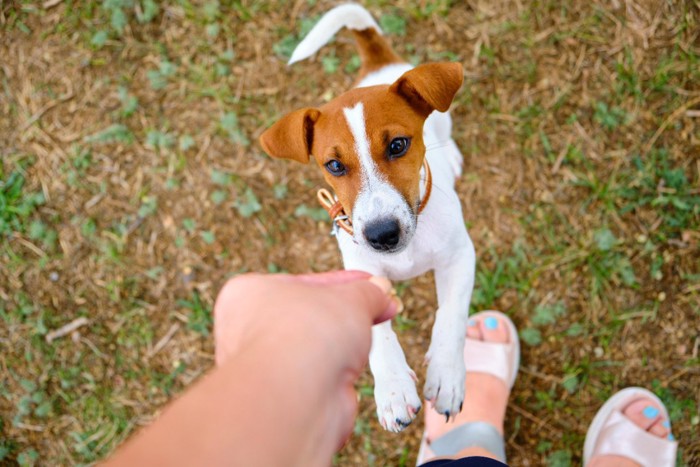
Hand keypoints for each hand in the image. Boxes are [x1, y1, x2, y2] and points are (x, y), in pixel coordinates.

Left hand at [213, 271, 397, 463]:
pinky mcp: (284, 399)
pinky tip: (346, 373)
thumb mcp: (349, 297)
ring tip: (360, 344)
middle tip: (374, 310)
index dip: (342, 283)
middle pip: (310, 317)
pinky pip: (319, 381)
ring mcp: (266, 368)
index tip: (370, 285)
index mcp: (250, 294)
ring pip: (315, 352)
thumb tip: (378, 290)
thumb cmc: (300, 337)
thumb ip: (367, 292)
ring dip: (341, 349)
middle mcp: (249, 332)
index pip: (304, 283)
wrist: (295, 396)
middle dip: (345, 317)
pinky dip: (336, 378)